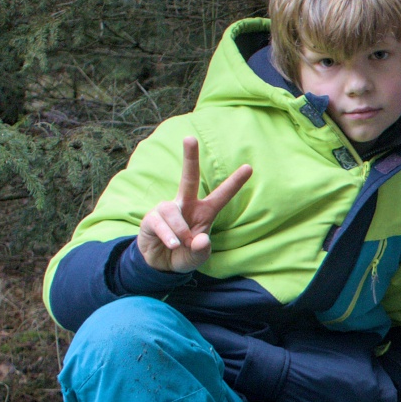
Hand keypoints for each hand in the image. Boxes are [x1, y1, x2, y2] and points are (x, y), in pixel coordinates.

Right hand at [137, 136, 251, 272]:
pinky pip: (160, 222)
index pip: (221, 196)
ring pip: (173, 211)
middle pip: (188, 177)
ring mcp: (167, 209)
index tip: (249, 167)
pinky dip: (169, 236)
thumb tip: (200, 240)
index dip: (234, 183)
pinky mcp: (151, 218)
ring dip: (180, 231)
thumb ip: (202, 251)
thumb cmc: (185, 254)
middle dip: (189, 158)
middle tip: (190, 138)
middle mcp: (186, 205)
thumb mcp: (198, 257)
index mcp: (204, 212)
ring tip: (181, 245)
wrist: (161, 264)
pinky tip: (173, 245)